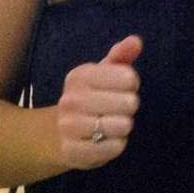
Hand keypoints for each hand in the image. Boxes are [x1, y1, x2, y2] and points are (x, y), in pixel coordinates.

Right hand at [55, 35, 141, 169]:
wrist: (58, 134)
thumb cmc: (91, 97)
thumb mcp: (103, 73)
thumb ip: (121, 56)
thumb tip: (135, 41)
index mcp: (79, 76)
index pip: (128, 77)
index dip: (131, 84)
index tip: (121, 87)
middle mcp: (70, 100)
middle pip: (129, 102)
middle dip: (130, 106)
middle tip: (117, 108)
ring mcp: (69, 127)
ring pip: (122, 125)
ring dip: (124, 126)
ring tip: (111, 124)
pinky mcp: (73, 152)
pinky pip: (114, 148)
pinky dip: (116, 145)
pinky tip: (105, 140)